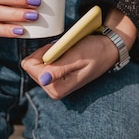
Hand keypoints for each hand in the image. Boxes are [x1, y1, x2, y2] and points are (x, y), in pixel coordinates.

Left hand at [21, 7, 136, 98]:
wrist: (107, 51)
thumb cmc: (94, 52)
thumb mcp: (78, 57)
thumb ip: (59, 69)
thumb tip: (43, 80)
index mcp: (57, 88)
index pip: (31, 67)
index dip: (41, 53)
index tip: (57, 48)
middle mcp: (52, 90)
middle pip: (30, 66)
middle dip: (44, 53)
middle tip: (63, 49)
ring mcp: (52, 85)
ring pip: (35, 64)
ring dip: (48, 53)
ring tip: (66, 51)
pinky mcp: (54, 78)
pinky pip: (41, 63)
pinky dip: (50, 54)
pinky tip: (64, 53)